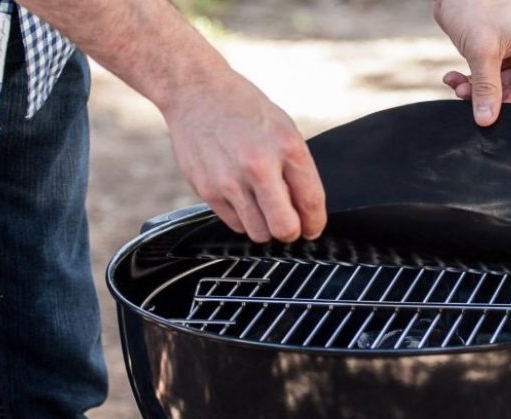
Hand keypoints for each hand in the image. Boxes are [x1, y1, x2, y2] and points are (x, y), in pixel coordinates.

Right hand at [161, 70, 326, 242]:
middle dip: (290, 231)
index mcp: (287, 147)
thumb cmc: (244, 110)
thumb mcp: (284, 129)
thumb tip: (306, 214)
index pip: (311, 203)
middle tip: (288, 222)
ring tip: (260, 203)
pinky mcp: (207, 190)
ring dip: (264, 226)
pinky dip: (242, 217)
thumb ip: (297, 171)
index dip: (315, 223)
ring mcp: (230, 181)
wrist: (196, 91)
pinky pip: (234, 224)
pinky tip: (239, 193)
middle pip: (284, 229)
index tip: (312, 227)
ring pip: (258, 234)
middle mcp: (259, 166)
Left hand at [433, 0, 510, 125]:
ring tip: (456, 85)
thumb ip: (486, 88)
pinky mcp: (495, 47)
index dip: (509, 103)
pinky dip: (470, 79)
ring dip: (474, 88)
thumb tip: (487, 120)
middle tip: (463, 96)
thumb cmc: (474, 3)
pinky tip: (453, 77)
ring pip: (498, 83)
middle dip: (487, 94)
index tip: (488, 115)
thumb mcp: (482, 51)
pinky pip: (487, 73)